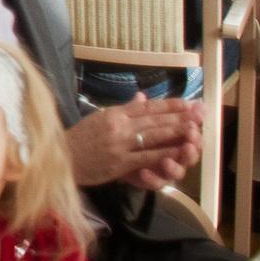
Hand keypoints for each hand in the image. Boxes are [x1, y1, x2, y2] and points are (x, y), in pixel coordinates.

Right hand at [67, 96, 202, 188]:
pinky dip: (164, 153)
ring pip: (153, 135)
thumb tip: (141, 98)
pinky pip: (146, 156)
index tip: (188, 103)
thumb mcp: (98, 119)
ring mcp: (119, 143)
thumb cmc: (79, 140)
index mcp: (113, 113)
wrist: (59, 159)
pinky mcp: (119, 162)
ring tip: (194, 128)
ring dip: (176, 131)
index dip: (169, 105)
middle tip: (199, 112)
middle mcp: (118, 125)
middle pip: (154, 119)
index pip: (147, 107)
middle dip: (179, 116)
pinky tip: (178, 151)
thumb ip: (123, 110)